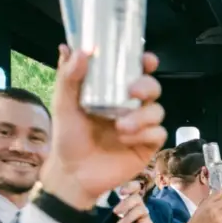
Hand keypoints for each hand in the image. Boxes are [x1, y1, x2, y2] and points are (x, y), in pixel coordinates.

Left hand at [39, 46, 165, 210]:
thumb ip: (69, 77)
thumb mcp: (64, 104)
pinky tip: (125, 141)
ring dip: (142, 117)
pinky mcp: (147, 146)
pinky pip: (158, 134)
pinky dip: (144, 135)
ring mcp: (141, 127)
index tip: (146, 60)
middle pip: (153, 88)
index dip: (145, 63)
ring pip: (157, 111)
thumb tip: (76, 49)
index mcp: (113, 92)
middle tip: (133, 92)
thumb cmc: (68, 137)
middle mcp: (130, 106)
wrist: (73, 173)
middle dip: (148, 87)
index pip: (135, 71)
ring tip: (120, 127)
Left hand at [107, 184, 152, 222]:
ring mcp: (144, 215)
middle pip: (137, 198)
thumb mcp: (106, 215)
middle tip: (115, 212)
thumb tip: (96, 201)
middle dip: (126, 204)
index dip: (130, 186)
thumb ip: (105, 207)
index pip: (135, 187)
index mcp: (129, 198)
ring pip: (141, 210)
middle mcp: (139, 204)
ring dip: (128, 218)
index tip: (121, 192)